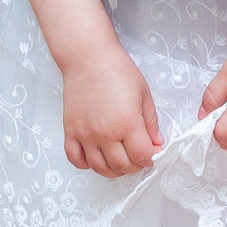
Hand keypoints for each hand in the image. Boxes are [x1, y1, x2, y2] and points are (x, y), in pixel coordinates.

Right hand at [59, 41, 163, 177]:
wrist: (88, 56)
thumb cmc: (116, 69)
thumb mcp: (143, 94)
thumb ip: (151, 122)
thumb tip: (156, 142)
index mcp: (127, 123)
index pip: (142, 156)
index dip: (151, 157)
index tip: (152, 151)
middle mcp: (105, 133)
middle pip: (122, 166)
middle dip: (135, 165)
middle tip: (138, 155)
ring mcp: (86, 134)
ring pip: (100, 168)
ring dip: (113, 170)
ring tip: (120, 159)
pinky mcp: (71, 131)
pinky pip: (76, 159)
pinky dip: (86, 164)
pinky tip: (96, 157)